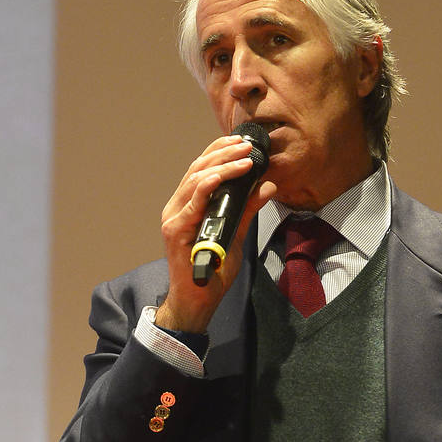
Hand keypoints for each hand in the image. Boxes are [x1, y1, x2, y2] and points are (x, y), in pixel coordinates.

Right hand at [158, 134, 276, 332]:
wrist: (197, 299)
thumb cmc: (212, 270)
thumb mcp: (235, 234)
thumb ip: (247, 210)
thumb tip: (267, 186)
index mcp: (189, 204)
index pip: (202, 168)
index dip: (220, 151)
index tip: (242, 142)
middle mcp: (178, 206)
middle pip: (198, 168)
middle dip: (224, 153)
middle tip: (247, 146)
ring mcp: (174, 217)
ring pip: (196, 180)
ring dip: (221, 166)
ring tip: (244, 158)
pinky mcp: (175, 230)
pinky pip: (192, 202)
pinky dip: (207, 186)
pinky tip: (221, 176)